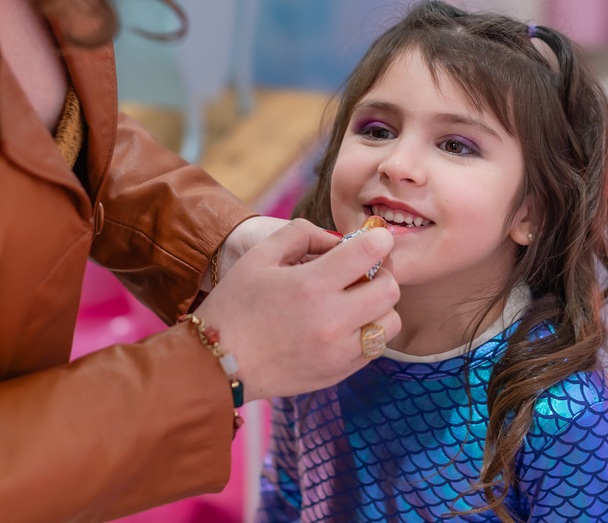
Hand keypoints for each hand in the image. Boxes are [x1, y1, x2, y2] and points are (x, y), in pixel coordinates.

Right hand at [192, 219, 399, 400]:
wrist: (218, 363)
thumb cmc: (235, 305)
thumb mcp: (259, 256)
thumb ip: (301, 234)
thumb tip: (338, 238)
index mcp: (311, 285)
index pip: (371, 252)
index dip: (378, 240)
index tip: (374, 241)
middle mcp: (331, 319)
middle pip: (389, 289)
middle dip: (380, 274)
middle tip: (360, 273)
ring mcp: (338, 351)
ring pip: (389, 322)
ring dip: (378, 307)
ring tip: (354, 302)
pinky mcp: (338, 373)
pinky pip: (374, 348)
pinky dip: (367, 332)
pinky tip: (343, 325)